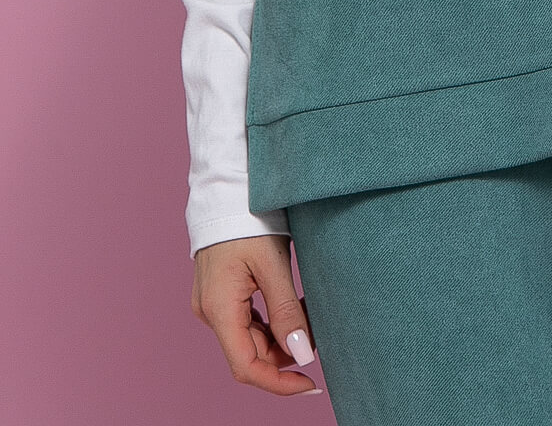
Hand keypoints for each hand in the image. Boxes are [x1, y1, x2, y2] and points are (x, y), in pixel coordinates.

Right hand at [191, 233, 321, 395]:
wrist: (228, 189)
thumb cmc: (249, 220)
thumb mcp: (273, 264)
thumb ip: (287, 312)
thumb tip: (301, 355)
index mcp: (219, 310)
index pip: (246, 367)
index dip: (278, 382)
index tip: (310, 384)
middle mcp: (210, 313)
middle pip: (249, 354)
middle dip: (285, 354)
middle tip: (319, 336)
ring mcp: (213, 304)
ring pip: (250, 338)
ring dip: (280, 336)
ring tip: (310, 315)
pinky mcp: (220, 294)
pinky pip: (247, 321)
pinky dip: (272, 322)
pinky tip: (294, 307)